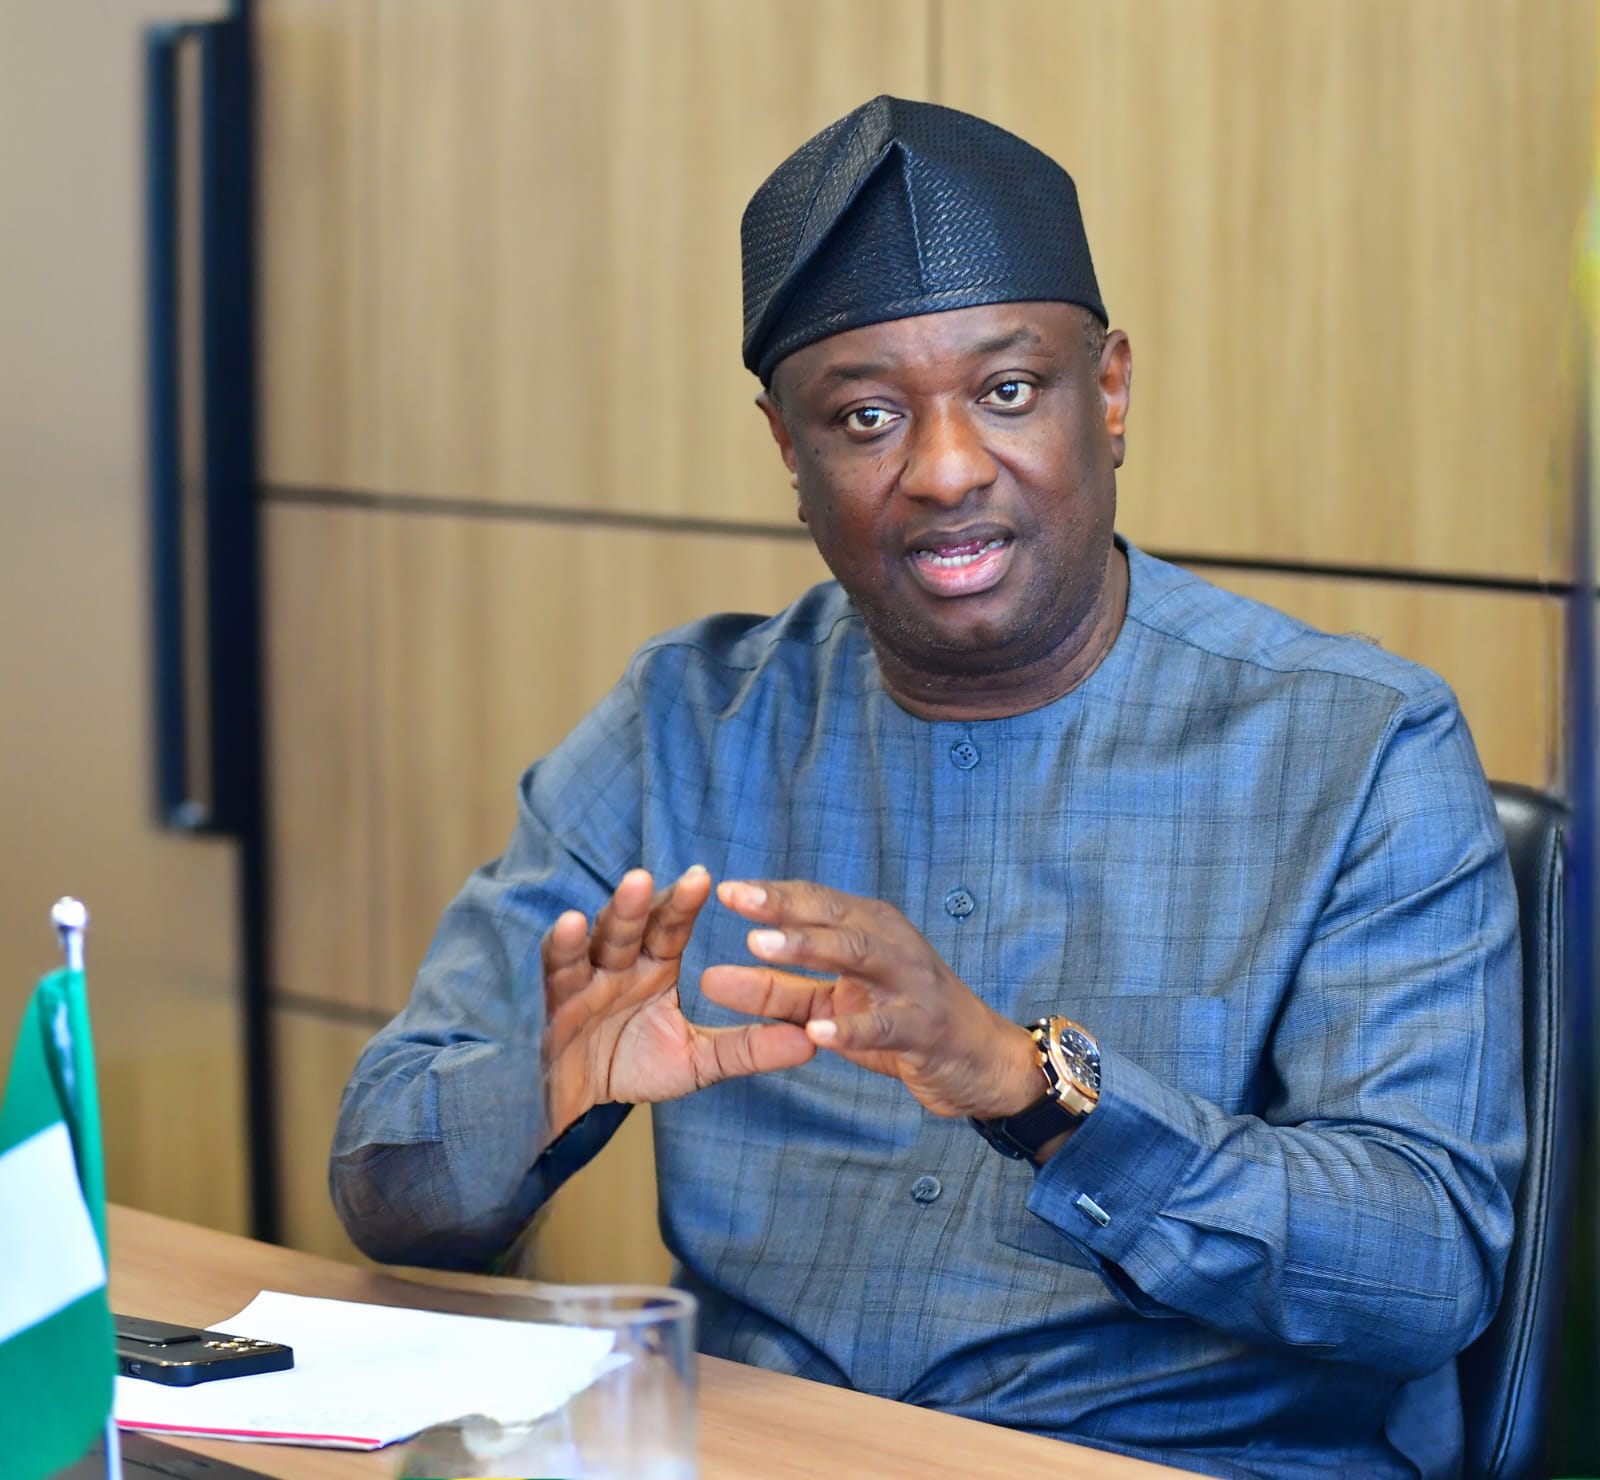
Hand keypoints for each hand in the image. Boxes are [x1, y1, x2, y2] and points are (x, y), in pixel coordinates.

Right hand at [541, 866, 814, 1139]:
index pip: (673, 927)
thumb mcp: (696, 1062)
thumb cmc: (629, 1067)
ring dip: (620, 909)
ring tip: (639, 883)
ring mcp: (584, 976)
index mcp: (653, 965)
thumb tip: (812, 1043)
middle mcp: (619, 961)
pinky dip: (563, 944)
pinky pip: (557, 966)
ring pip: (602, 935)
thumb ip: (747, 1049)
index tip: (711, 878)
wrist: (569, 1104)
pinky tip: (571, 923)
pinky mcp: (551, 997)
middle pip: (640, 922)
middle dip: (661, 898)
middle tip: (692, 877)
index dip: (687, 903)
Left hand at [702, 879, 1040, 1121]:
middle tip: (735, 899)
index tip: (722, 889)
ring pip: (857, 955)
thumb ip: (775, 992)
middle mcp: (892, 943)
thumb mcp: (834, 1003)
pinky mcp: (924, 1029)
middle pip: (833, 916)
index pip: (816, 901)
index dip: (772, 894)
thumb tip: (709, 977)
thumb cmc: (902, 1023)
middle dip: (783, 906)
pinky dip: (851, 1027)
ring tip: (759, 945)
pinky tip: (816, 1031)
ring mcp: (911, 984)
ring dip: (808, 947)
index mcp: (871, 928)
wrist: (982, 1061)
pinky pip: (884, 1026)